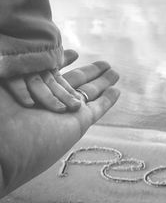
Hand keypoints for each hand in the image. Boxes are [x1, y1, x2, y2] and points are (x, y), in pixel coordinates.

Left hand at [0, 61, 119, 197]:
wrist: (4, 150)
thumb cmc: (0, 113)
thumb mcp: (3, 82)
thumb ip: (13, 68)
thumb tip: (15, 52)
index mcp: (32, 89)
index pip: (52, 71)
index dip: (64, 60)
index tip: (74, 52)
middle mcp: (51, 100)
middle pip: (76, 81)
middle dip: (90, 71)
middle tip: (105, 63)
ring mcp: (66, 111)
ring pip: (90, 93)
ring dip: (103, 81)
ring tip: (114, 71)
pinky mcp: (80, 122)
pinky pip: (98, 109)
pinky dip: (108, 101)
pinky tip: (117, 91)